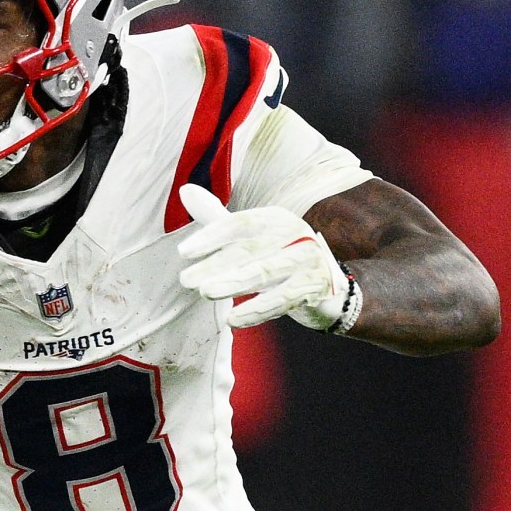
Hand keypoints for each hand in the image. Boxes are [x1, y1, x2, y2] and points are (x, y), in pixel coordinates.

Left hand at [176, 184, 358, 332]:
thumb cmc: (279, 258)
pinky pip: (282, 299)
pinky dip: (256, 310)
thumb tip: (185, 191)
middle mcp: (294, 233)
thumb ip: (217, 219)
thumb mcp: (250, 238)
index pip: (240, 224)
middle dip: (215, 265)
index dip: (211, 236)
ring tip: (206, 293)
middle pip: (249, 249)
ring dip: (234, 284)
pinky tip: (233, 319)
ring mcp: (308, 259)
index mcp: (275, 218)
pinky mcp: (315, 285)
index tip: (184, 253)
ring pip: (265, 273)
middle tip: (186, 280)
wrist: (326, 286)